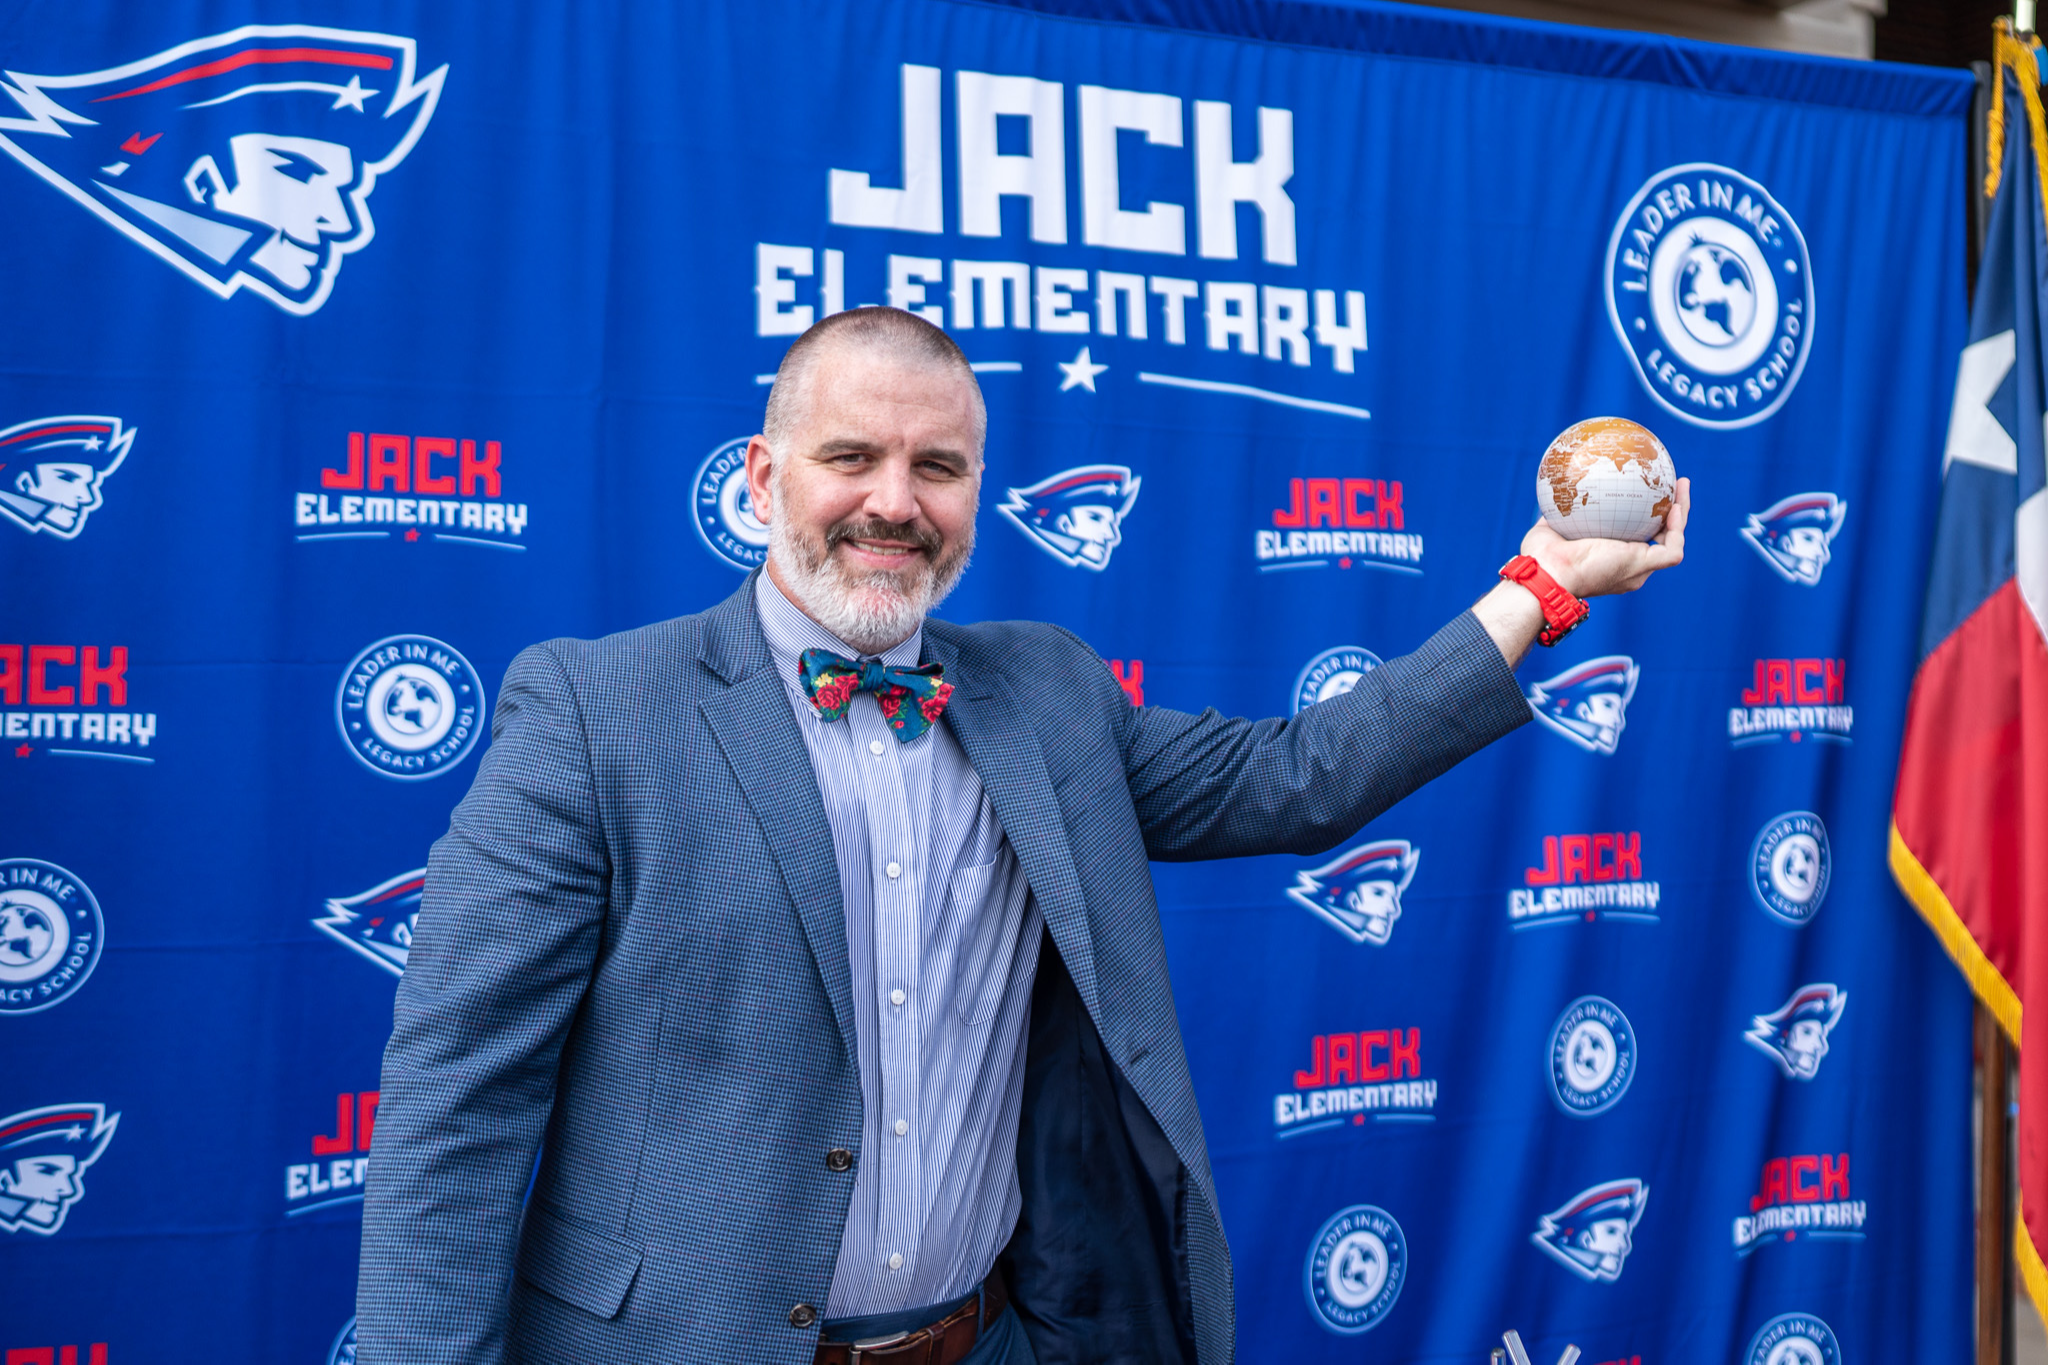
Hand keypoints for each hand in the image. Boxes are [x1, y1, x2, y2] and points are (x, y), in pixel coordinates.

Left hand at [1521, 476, 1689, 597]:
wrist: (1549, 572)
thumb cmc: (1543, 556)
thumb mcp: (1550, 527)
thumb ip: (1559, 512)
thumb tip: (1558, 489)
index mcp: (1609, 558)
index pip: (1634, 535)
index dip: (1643, 516)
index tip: (1644, 492)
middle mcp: (1628, 565)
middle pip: (1658, 536)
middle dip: (1668, 512)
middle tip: (1670, 485)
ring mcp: (1638, 568)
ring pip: (1671, 540)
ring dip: (1681, 514)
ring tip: (1682, 486)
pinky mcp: (1642, 566)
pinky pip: (1672, 549)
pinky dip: (1677, 528)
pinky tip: (1676, 507)